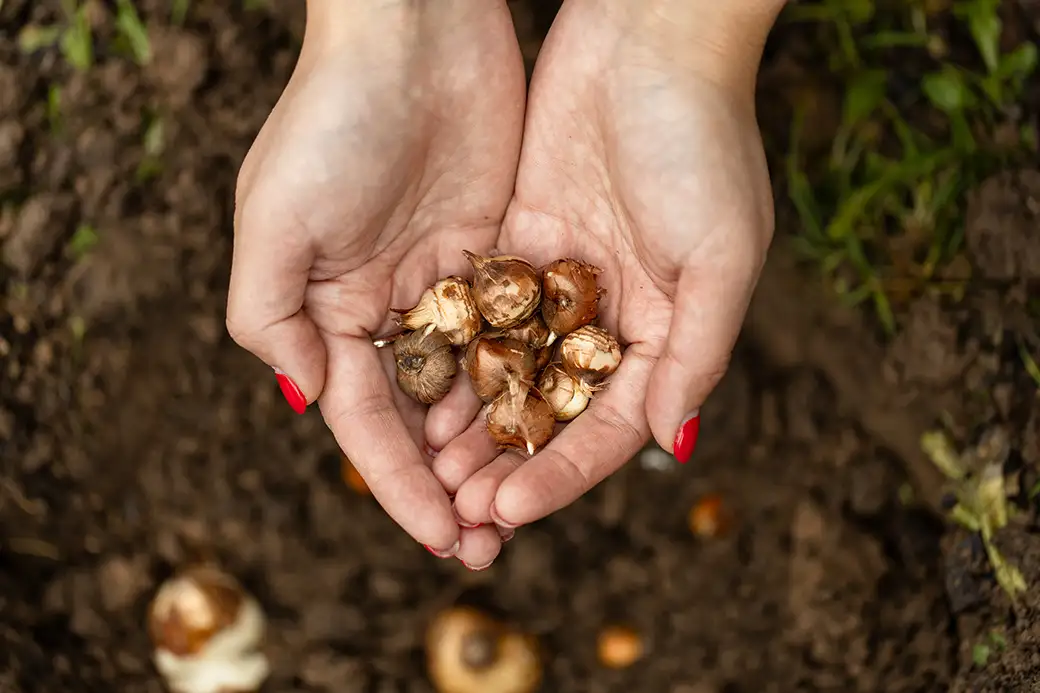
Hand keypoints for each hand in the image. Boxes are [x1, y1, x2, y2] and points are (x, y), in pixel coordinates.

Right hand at [226, 0, 525, 566]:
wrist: (414, 28)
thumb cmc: (332, 118)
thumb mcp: (273, 220)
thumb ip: (273, 320)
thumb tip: (308, 404)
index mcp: (331, 310)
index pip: (368, 422)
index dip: (401, 486)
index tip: (442, 539)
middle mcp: (389, 306)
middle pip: (423, 418)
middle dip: (452, 482)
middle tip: (491, 544)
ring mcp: (448, 280)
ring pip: (476, 385)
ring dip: (495, 446)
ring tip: (526, 505)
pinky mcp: (499, 249)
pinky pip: (517, 333)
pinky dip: (530, 382)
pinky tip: (557, 427)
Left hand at [439, 0, 783, 529]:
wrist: (649, 35)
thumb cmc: (702, 140)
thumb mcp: (722, 253)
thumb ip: (698, 351)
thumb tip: (670, 441)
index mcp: (667, 329)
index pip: (608, 425)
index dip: (560, 473)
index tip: (506, 510)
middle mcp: (614, 315)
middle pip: (554, 411)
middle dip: (507, 462)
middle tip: (456, 511)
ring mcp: (564, 279)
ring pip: (512, 371)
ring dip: (473, 423)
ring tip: (427, 471)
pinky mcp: (521, 239)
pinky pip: (485, 313)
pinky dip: (457, 355)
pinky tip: (418, 393)